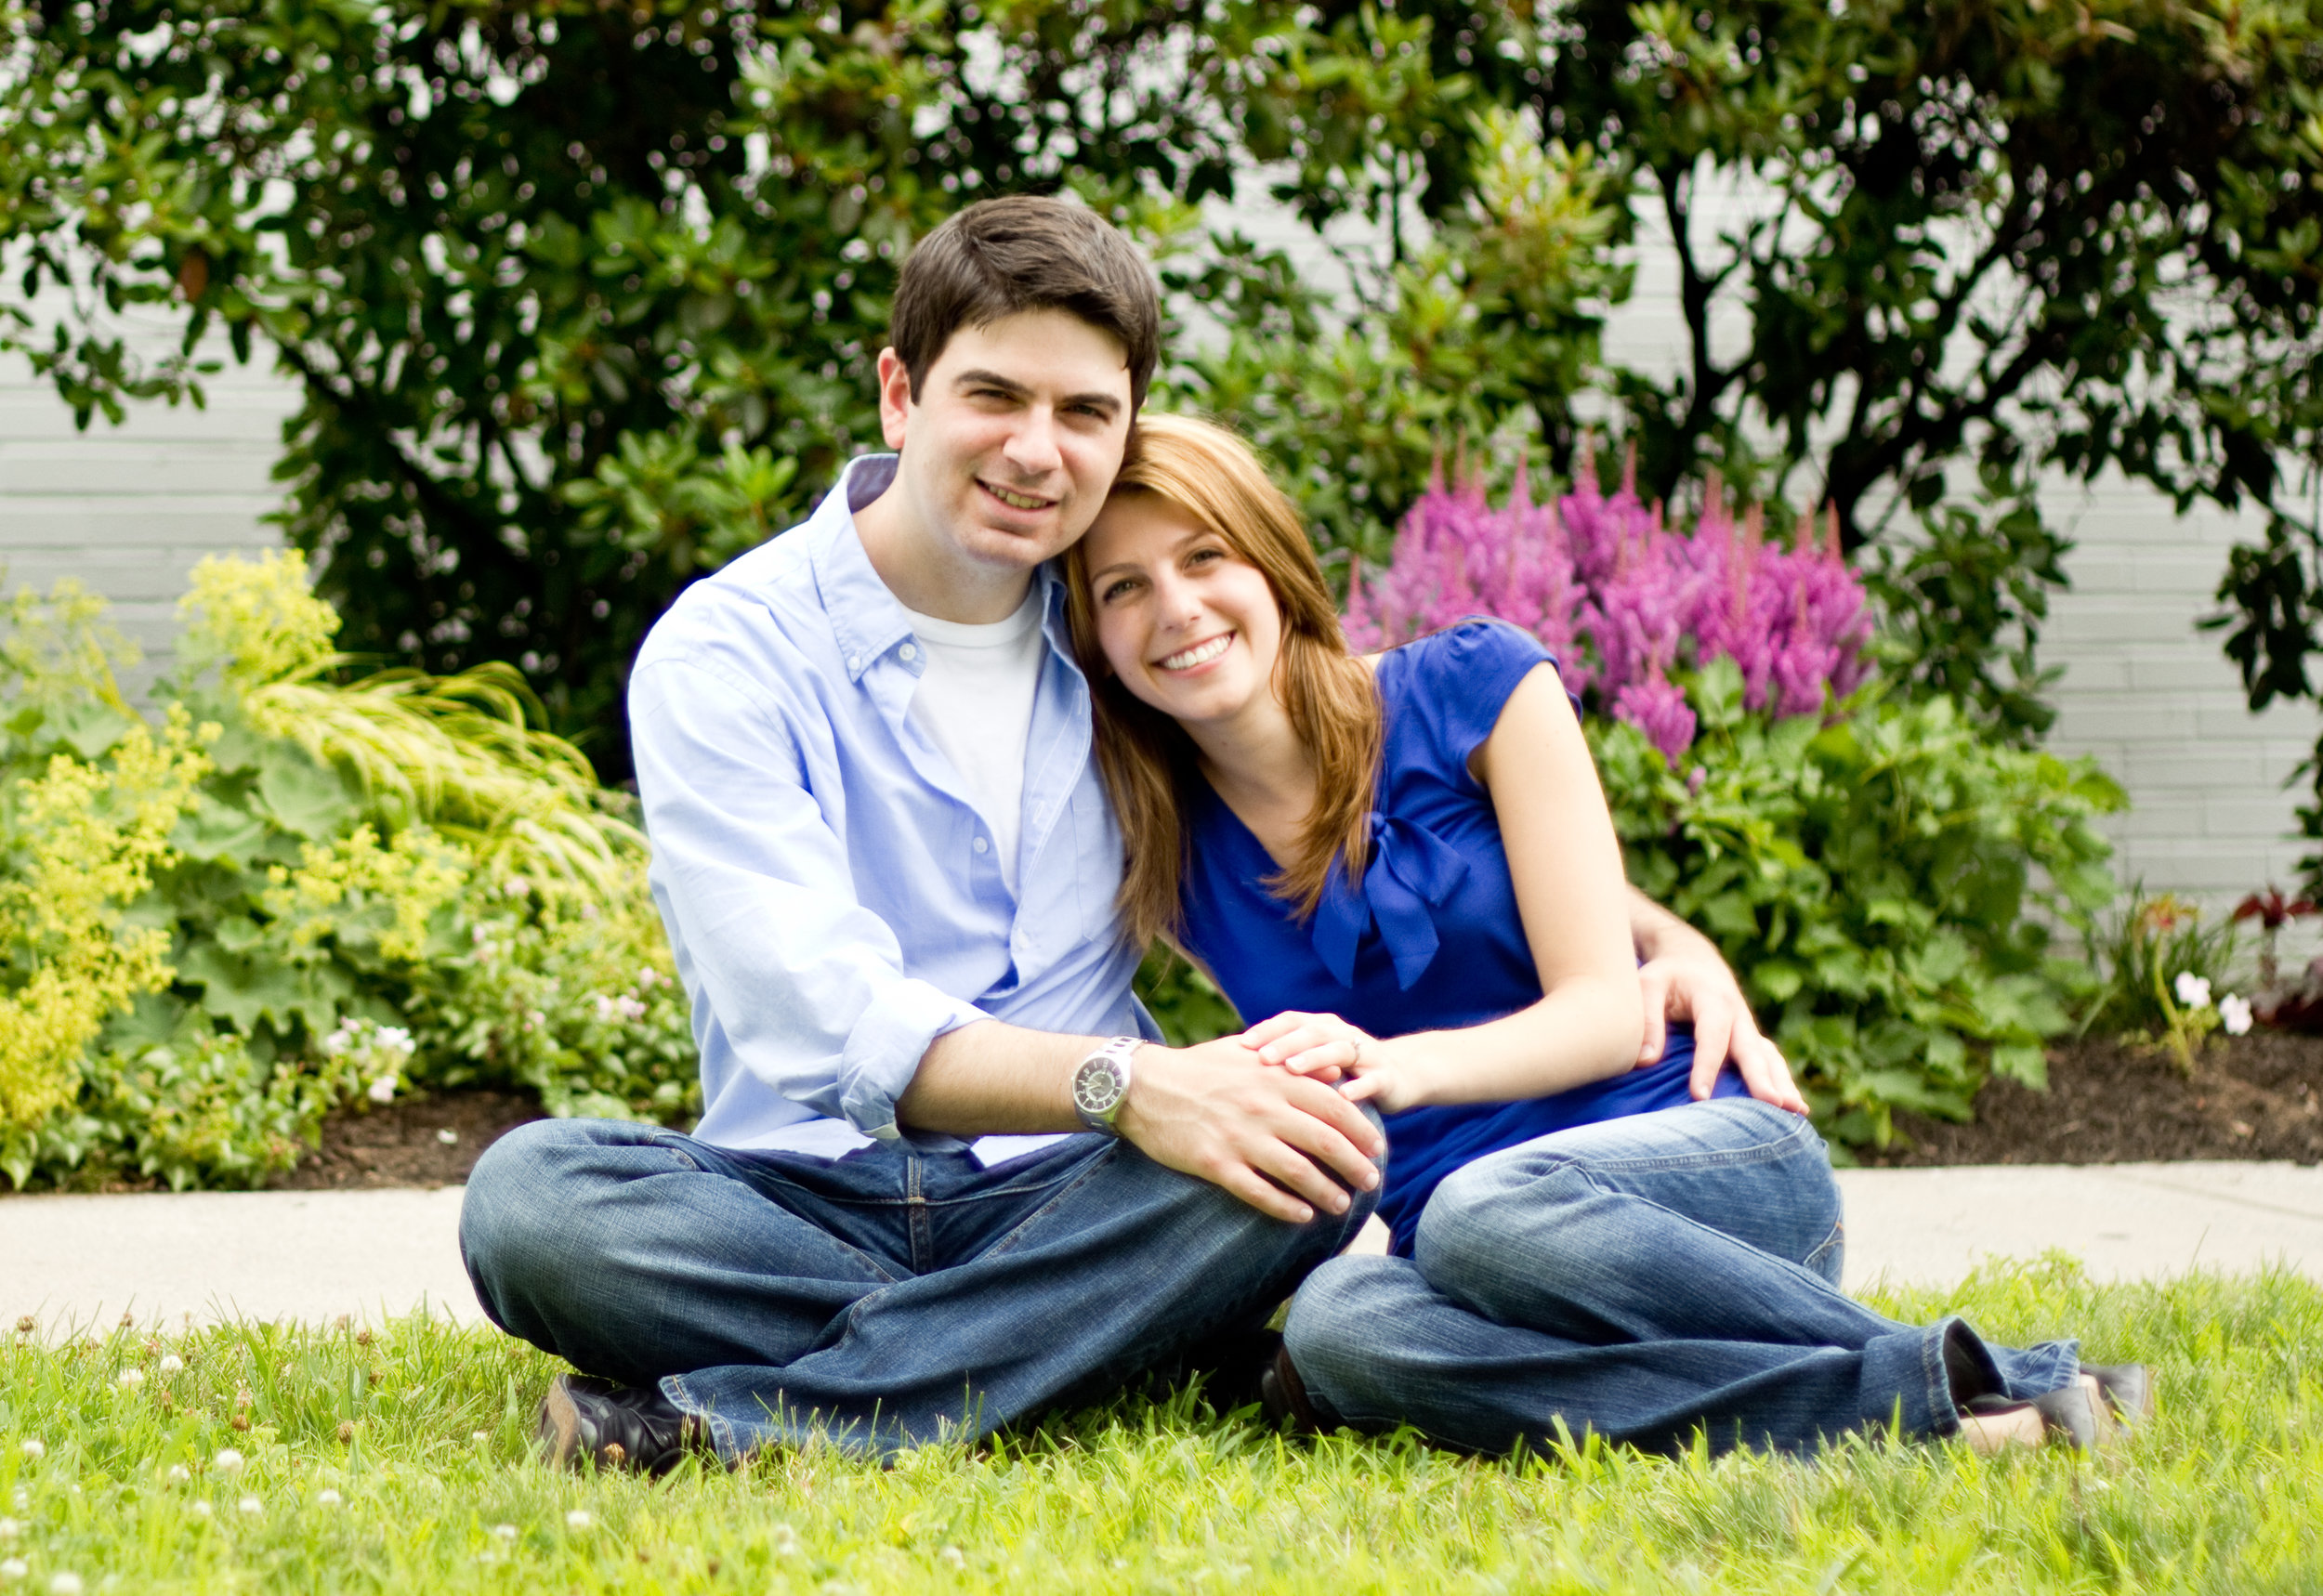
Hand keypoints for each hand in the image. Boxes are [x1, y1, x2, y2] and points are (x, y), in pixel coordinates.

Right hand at [1117, 1036, 1384, 1223]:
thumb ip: (1294, 1061)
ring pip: (1297, 1171)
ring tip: (1342, 1204)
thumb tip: (1337, 1069)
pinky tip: (1302, 1216)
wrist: (1142, 1085)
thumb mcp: (1248, 1053)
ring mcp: (1239, 1137)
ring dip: (1326, 1191)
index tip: (1378, 1148)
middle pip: (1325, 1141)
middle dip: (1354, 1165)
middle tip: (1371, 1181)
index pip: (1333, 1105)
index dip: (1361, 1129)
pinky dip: (1285, 1207)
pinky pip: (1259, 1192)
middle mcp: (1262, 1107)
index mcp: (1274, 1077)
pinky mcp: (1215, 1163)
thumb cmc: (1198, 1068)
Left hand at [1242, 1011, 1426, 1115]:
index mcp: (1322, 1027)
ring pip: (1339, 1050)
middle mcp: (1343, 1034)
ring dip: (1315, 1058)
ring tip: (1293, 1070)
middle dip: (1285, 1043)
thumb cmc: (1344, 1072)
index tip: (1240, 1046)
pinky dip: (1358, 1087)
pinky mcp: (1386, 1077)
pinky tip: (1342, 1097)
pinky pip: (1372, 1080)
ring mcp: (1366, 1053)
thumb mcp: (1314, 1063)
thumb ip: (1285, 1060)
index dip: (1267, 1030)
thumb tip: (1235, 1066)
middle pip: (1311, 1032)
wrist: (1401, 1076)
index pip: (1290, 1021)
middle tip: (1262, 1058)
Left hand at [1637, 945, 1808, 1115]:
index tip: (1700, 1096)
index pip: (1711, 1036)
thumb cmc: (1668, 976)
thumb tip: (1645, 1061)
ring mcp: (1749, 1029)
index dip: (1706, 1066)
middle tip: (1774, 1105)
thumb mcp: (1649, 984)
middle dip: (1762, 1079)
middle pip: (1751, 1050)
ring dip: (1784, 1084)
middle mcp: (1738, 1015)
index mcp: (1713, 999)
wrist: (1694, 961)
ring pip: (1770, 1058)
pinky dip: (1785, 1084)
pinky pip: (1772, 1063)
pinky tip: (1797, 1109)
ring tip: (1797, 1113)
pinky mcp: (1752, 1041)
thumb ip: (1647, 1019)